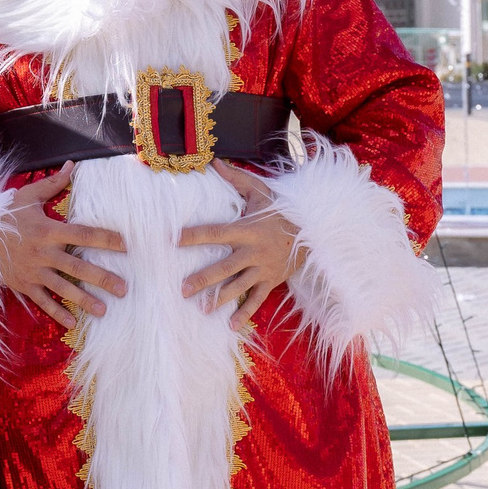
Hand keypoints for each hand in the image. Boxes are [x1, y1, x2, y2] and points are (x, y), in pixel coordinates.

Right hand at [0, 163, 127, 327]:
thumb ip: (53, 184)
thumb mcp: (27, 197)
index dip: (105, 239)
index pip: (83, 234)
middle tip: (123, 289)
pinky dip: (57, 312)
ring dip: (84, 300)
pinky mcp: (24, 285)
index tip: (125, 245)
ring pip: (63, 288)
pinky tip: (73, 323)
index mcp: (48, 230)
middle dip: (102, 278)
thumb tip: (72, 166)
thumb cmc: (5, 215)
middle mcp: (44, 253)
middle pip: (78, 267)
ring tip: (104, 310)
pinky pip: (42, 301)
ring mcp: (34, 272)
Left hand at [177, 162, 298, 329]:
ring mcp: (263, 269)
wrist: (313, 232)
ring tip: (202, 309)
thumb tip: (214, 162)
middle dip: (204, 279)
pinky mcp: (271, 281)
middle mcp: (253, 251)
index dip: (196, 235)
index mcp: (247, 229)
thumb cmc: (280, 210)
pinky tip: (230, 326)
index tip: (174, 240)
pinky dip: (245, 313)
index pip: (217, 233)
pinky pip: (257, 299)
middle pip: (225, 267)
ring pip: (239, 286)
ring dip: (220, 299)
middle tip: (183, 289)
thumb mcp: (261, 191)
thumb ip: (236, 179)